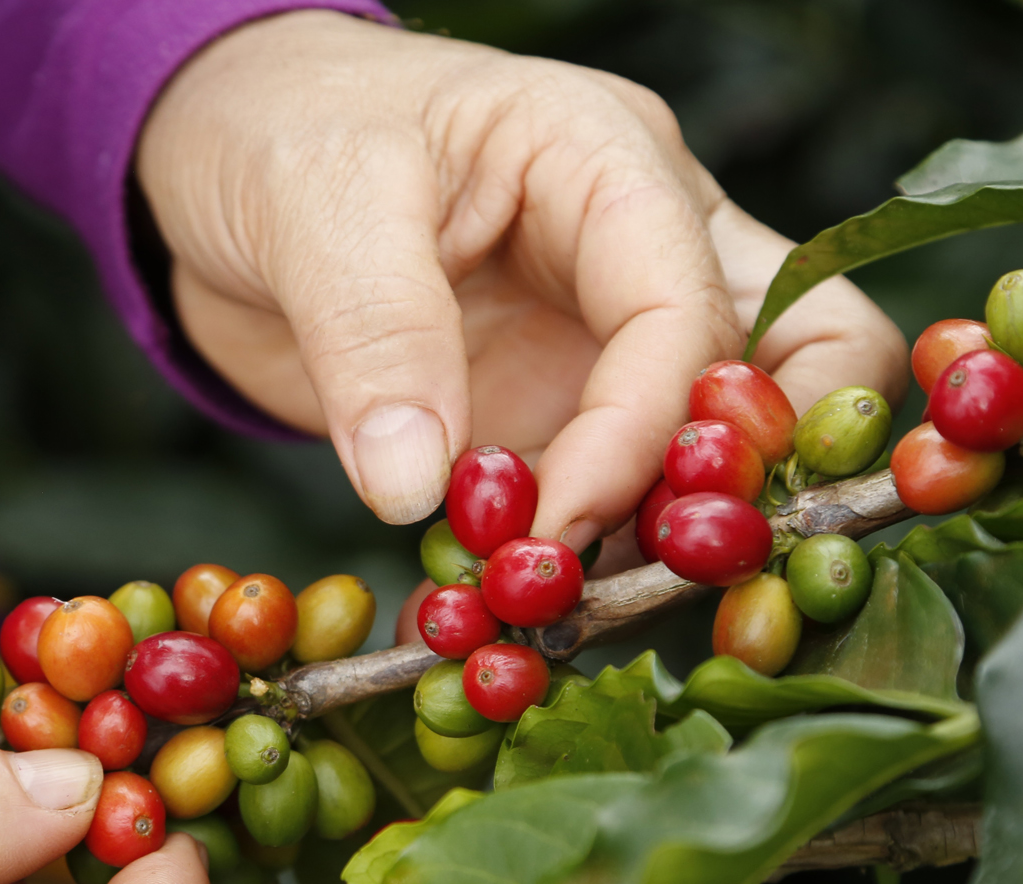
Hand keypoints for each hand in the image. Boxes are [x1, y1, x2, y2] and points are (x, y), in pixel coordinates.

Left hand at [137, 11, 906, 552]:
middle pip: (802, 365)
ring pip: (729, 449)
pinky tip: (503, 612)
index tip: (552, 532)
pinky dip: (578, 564)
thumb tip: (424, 492)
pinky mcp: (560, 418)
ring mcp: (610, 343)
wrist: (221, 166)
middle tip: (641, 576)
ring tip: (553, 613)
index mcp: (611, 163)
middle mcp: (646, 253)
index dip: (642, 436)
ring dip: (660, 542)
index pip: (691, 312)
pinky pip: (615, 504)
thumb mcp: (318, 204)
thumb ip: (375, 335)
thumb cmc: (284, 132)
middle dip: (740, 484)